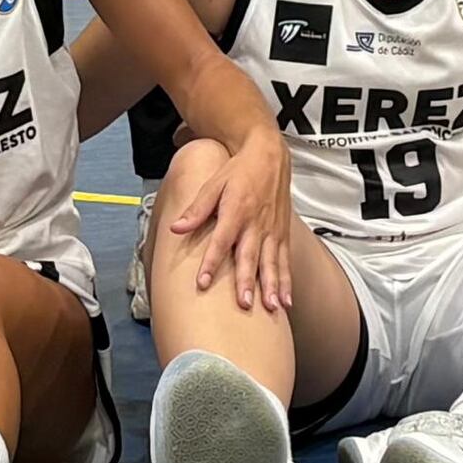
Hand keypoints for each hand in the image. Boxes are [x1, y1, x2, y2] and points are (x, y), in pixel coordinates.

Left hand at [160, 131, 295, 312]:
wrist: (269, 155)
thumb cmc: (240, 170)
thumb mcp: (214, 184)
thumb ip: (196, 209)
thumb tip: (176, 227)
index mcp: (236, 211)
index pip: (221, 241)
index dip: (211, 262)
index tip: (203, 283)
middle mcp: (256, 223)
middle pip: (249, 257)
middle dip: (247, 282)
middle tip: (244, 304)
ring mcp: (272, 231)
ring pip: (271, 263)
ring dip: (271, 286)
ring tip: (270, 308)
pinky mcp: (282, 234)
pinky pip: (285, 261)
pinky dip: (286, 281)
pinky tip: (286, 300)